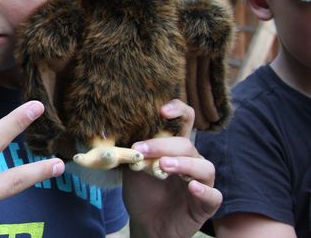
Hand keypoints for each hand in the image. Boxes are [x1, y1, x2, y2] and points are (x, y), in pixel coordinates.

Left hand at [122, 99, 221, 237]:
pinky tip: (191, 187)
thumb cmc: (143, 192)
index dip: (178, 110)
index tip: (161, 111)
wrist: (147, 223)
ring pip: (203, 166)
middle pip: (186, 145)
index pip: (185, 121)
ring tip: (163, 166)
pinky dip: (204, 189)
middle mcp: (191, 161)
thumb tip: (120, 135)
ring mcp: (201, 181)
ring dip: (183, 163)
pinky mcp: (206, 204)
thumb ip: (132, 152)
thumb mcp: (132, 169)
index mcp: (174, 148)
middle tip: (142, 150)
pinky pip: (213, 194)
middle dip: (164, 145)